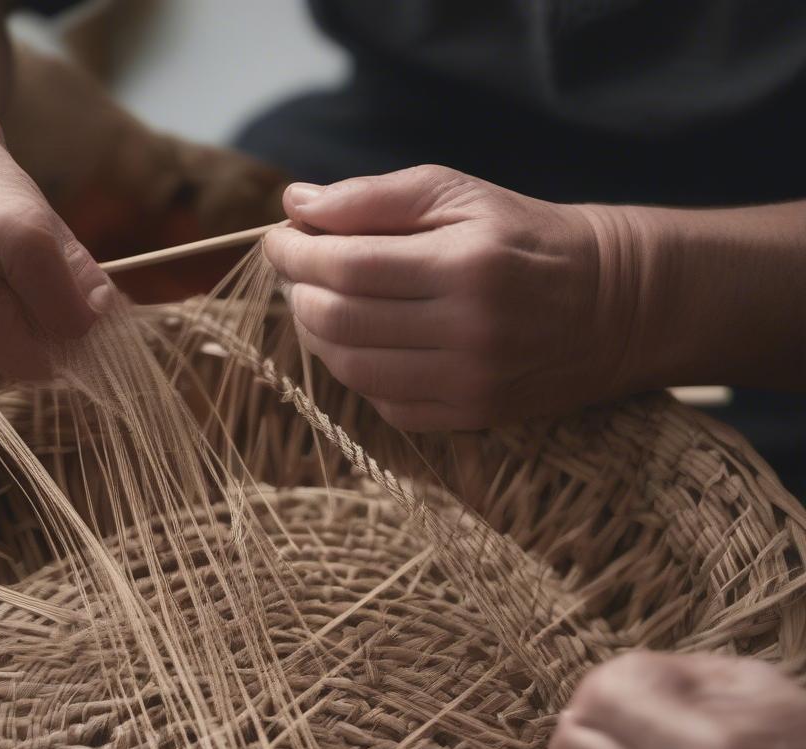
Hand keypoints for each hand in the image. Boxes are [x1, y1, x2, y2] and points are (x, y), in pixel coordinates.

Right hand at [0, 130, 114, 377]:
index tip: (77, 297)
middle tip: (39, 272)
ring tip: (3, 266)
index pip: (39, 367)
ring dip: (17, 316)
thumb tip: (98, 317)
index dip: (68, 336)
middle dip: (41, 322)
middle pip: (19, 358)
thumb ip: (74, 282)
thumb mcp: (40, 229)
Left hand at [263, 164, 654, 431]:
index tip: (278, 240)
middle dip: (298, 293)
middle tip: (297, 271)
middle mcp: (468, 333)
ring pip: (352, 370)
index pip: (346, 266)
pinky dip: (358, 371)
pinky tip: (366, 341)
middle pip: (339, 323)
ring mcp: (469, 384)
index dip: (296, 254)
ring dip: (318, 335)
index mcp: (466, 266)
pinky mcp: (470, 417)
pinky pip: (384, 403)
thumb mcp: (459, 193)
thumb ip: (373, 196)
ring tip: (322, 303)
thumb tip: (295, 205)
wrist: (608, 304)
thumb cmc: (522, 238)